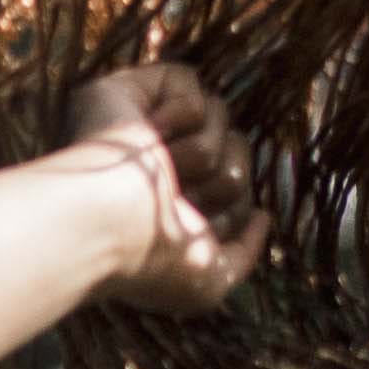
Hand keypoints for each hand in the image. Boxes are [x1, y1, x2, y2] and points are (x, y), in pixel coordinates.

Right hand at [62, 65, 266, 313]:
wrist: (107, 224)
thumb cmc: (151, 259)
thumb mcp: (207, 282)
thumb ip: (243, 254)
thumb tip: (261, 215)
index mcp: (172, 203)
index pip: (234, 188)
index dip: (229, 210)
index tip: (196, 232)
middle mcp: (158, 164)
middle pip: (236, 148)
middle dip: (222, 180)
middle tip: (179, 199)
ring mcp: (143, 127)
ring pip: (219, 116)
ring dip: (200, 152)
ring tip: (160, 170)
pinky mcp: (130, 92)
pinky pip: (191, 86)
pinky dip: (180, 113)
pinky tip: (149, 135)